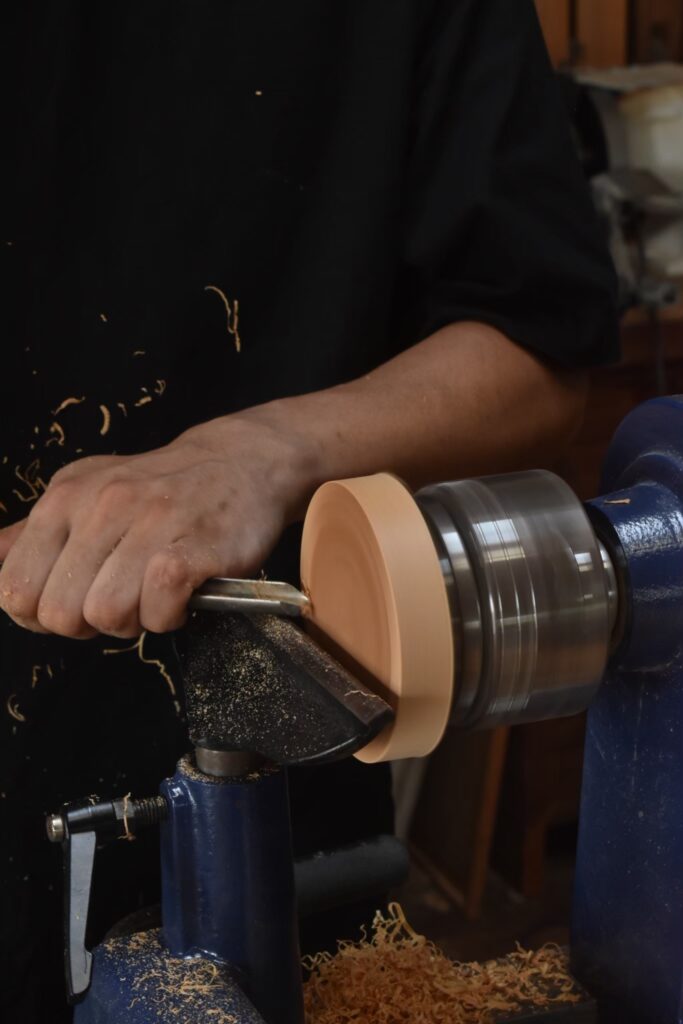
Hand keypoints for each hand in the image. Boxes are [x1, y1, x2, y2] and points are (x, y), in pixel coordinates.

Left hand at [0, 411, 317, 637]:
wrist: (242, 461)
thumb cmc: (163, 488)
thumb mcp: (88, 491)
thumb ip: (36, 532)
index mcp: (64, 498)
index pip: (14, 588)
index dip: (41, 613)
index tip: (78, 600)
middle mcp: (100, 506)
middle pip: (58, 613)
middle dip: (88, 624)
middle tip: (123, 599)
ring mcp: (148, 524)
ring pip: (106, 615)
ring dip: (134, 620)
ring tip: (155, 595)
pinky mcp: (193, 546)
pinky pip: (158, 610)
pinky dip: (169, 617)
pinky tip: (182, 596)